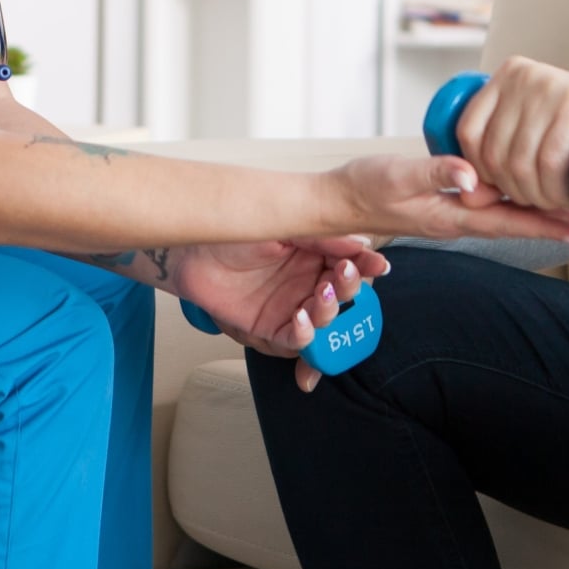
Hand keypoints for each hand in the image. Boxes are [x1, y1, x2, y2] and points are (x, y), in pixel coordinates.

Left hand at [174, 238, 389, 394]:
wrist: (191, 249)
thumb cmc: (235, 232)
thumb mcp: (285, 227)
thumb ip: (323, 238)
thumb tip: (362, 244)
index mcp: (317, 256)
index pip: (350, 265)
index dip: (365, 267)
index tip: (377, 265)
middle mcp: (308, 284)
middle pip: (343, 297)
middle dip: (348, 290)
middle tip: (341, 277)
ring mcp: (291, 307)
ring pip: (324, 321)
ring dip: (327, 313)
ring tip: (318, 297)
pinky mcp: (270, 329)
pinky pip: (295, 341)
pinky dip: (303, 335)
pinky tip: (301, 320)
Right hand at [333, 152, 568, 246]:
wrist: (337, 200)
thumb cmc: (364, 186)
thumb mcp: (397, 175)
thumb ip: (434, 172)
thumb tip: (473, 175)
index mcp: (452, 215)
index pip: (510, 223)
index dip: (547, 226)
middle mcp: (457, 220)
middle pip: (515, 224)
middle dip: (553, 225)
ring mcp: (451, 214)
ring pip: (504, 217)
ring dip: (537, 216)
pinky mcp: (444, 204)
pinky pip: (488, 208)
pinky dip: (512, 204)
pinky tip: (523, 195)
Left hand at [453, 55, 568, 217]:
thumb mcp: (543, 134)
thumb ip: (504, 154)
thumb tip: (466, 196)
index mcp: (510, 73)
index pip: (468, 131)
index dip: (481, 172)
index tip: (509, 191)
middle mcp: (525, 74)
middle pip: (493, 152)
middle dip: (515, 192)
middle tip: (546, 202)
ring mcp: (551, 87)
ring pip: (519, 164)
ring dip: (538, 198)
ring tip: (561, 203)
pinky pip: (547, 164)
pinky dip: (556, 193)